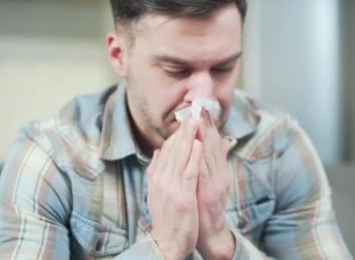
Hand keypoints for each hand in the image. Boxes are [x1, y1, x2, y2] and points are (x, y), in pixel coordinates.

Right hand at [146, 116, 202, 259]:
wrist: (166, 243)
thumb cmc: (166, 218)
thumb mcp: (157, 192)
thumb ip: (156, 171)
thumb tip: (157, 152)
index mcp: (156, 177)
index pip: (166, 150)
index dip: (176, 133)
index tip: (185, 119)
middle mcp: (161, 179)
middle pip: (173, 149)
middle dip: (183, 130)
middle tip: (192, 111)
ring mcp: (171, 187)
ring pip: (180, 157)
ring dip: (189, 137)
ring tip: (196, 120)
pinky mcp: (183, 196)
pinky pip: (189, 173)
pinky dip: (193, 157)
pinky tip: (198, 144)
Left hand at [195, 109, 234, 258]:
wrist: (209, 233)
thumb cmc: (209, 206)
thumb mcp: (216, 181)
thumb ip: (217, 160)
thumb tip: (224, 141)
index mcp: (219, 172)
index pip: (214, 145)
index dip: (209, 126)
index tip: (203, 109)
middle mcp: (219, 176)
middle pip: (213, 147)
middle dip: (207, 127)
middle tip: (200, 108)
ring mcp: (214, 185)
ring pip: (209, 157)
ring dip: (204, 137)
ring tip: (198, 120)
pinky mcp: (208, 195)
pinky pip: (203, 173)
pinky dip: (200, 159)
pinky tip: (196, 146)